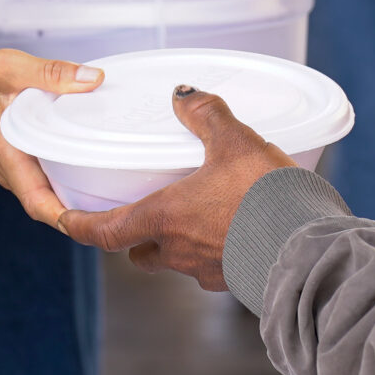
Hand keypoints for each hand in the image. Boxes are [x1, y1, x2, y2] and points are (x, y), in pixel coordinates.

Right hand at [0, 48, 106, 226]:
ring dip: (74, 198)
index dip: (68, 220)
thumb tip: (93, 80)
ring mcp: (11, 169)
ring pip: (46, 193)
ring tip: (112, 194)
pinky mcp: (14, 161)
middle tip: (122, 209)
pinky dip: (63, 180)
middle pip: (49, 205)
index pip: (38, 203)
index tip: (97, 224)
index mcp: (9, 155)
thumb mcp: (10, 68)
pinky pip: (41, 179)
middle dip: (83, 213)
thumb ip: (52, 74)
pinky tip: (87, 167)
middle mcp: (10, 170)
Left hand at [60, 86, 293, 288]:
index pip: (103, 232)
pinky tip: (235, 229)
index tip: (64, 219)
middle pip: (139, 252)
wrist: (309, 250)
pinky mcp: (238, 281)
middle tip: (139, 215)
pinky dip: (214, 249)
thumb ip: (206, 114)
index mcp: (163, 219)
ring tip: (195, 216)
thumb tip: (184, 93)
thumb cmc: (266, 198)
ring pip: (177, 261)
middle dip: (135, 237)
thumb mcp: (236, 142)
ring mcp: (208, 271)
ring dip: (177, 243)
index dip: (79, 225)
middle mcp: (178, 252)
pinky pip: (214, 267)